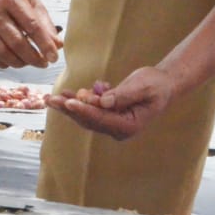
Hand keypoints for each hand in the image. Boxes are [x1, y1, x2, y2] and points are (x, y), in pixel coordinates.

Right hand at [0, 0, 60, 68]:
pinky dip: (4, 63)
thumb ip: (46, 24)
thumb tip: (58, 45)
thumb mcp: (32, 2)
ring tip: (30, 62)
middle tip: (44, 63)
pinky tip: (14, 61)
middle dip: (33, 57)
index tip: (54, 57)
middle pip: (16, 42)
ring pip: (2, 52)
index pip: (32, 26)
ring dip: (20, 62)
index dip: (45, 44)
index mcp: (13, 0)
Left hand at [46, 67, 175, 140]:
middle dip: (70, 109)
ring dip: (69, 106)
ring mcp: (113, 124)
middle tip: (52, 99)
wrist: (163, 85)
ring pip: (86, 117)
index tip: (69, 101)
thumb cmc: (156, 84)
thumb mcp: (143, 86)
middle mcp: (119, 129)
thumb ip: (124, 94)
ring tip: (51, 97)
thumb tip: (103, 102)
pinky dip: (77, 101)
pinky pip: (89, 110)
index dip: (84, 110)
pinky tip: (64, 93)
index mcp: (130, 126)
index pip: (102, 119)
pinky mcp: (108, 117)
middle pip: (89, 120)